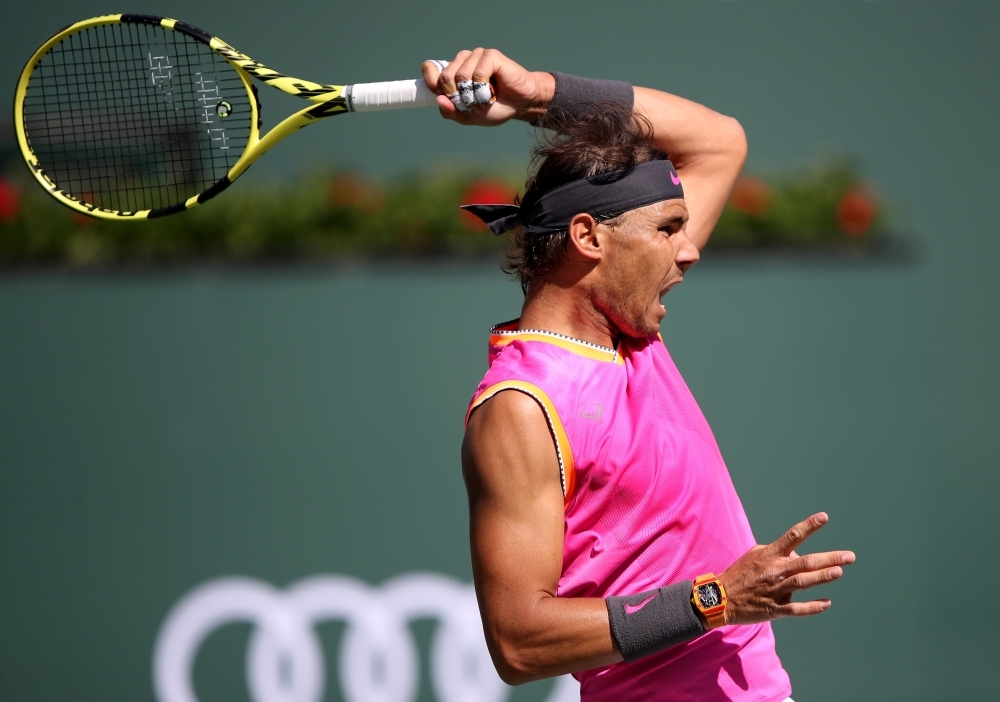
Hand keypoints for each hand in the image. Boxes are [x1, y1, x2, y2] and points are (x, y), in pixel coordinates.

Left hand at [421, 49, 554, 125]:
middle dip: (458, 97)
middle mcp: (462, 61)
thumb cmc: (495, 108)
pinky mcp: (491, 55)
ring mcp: (476, 56)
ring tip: (485, 98)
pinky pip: (478, 73)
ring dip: (473, 95)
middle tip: (472, 103)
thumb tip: (439, 100)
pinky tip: (493, 92)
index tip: (446, 96)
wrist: (520, 105)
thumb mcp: (468, 117)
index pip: (430, 69)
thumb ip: (451, 112)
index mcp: (453, 73)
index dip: (432, 84)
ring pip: (461, 75)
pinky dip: (484, 89)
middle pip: (445, 76)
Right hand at [719, 513, 854, 624]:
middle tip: (849, 556)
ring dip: (821, 577)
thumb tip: (799, 555)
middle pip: (805, 562)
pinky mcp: (773, 609)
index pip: (792, 536)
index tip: (824, 517)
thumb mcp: (755, 556)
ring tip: (838, 572)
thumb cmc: (740, 574)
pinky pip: (796, 608)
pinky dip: (812, 607)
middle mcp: (774, 571)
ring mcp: (774, 590)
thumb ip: (778, 553)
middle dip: (829, 558)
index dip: (809, 526)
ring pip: (802, 583)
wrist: (720, 598)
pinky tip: (826, 603)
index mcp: (769, 555)